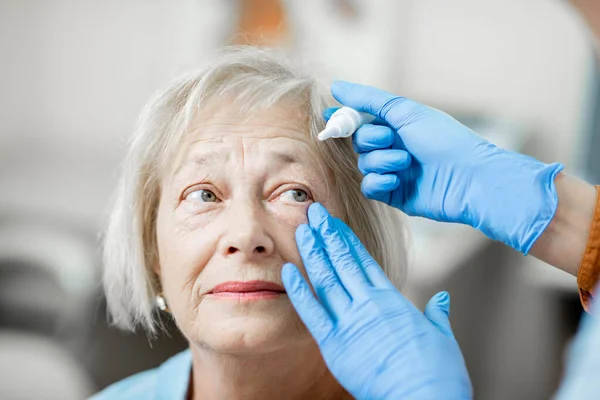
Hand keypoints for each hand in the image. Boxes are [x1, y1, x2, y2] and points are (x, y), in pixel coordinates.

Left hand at [282, 203, 471, 399]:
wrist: (423, 398)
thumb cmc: (436, 373)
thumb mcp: (443, 337)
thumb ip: (437, 314)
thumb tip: (443, 299)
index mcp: (392, 300)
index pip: (364, 260)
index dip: (346, 238)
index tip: (335, 222)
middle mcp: (369, 304)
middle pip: (342, 261)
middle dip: (327, 234)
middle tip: (313, 212)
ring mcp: (350, 322)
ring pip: (326, 278)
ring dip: (313, 252)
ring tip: (301, 228)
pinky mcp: (335, 344)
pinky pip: (312, 312)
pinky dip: (299, 290)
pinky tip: (288, 270)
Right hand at [326, 81, 563, 253]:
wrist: (469, 178)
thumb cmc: (444, 140)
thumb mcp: (405, 111)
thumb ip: (369, 100)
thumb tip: (336, 86)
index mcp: (397, 125)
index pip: (361, 120)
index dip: (345, 119)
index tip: (330, 117)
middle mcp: (393, 146)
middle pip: (358, 142)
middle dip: (370, 139)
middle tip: (391, 139)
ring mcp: (393, 171)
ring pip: (364, 164)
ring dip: (381, 160)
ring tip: (406, 162)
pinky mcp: (393, 194)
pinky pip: (369, 187)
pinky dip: (378, 182)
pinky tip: (395, 180)